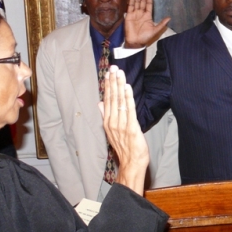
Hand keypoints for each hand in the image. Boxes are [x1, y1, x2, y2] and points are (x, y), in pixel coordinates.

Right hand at [99, 65, 148, 194]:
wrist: (131, 163)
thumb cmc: (124, 148)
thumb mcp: (112, 131)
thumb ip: (106, 116)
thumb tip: (99, 103)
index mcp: (107, 122)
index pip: (106, 100)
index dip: (108, 86)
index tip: (108, 73)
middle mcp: (112, 122)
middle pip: (111, 98)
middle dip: (112, 82)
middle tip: (113, 68)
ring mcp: (121, 125)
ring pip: (119, 102)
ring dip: (119, 86)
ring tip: (119, 73)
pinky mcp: (131, 128)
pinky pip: (129, 110)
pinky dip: (128, 98)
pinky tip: (127, 87)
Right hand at [124, 0, 169, 47]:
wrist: (136, 42)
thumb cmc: (145, 37)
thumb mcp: (155, 30)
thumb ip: (162, 24)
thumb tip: (169, 18)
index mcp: (148, 15)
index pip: (149, 3)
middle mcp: (141, 13)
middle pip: (142, 0)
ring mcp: (135, 13)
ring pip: (137, 1)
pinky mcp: (129, 15)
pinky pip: (130, 6)